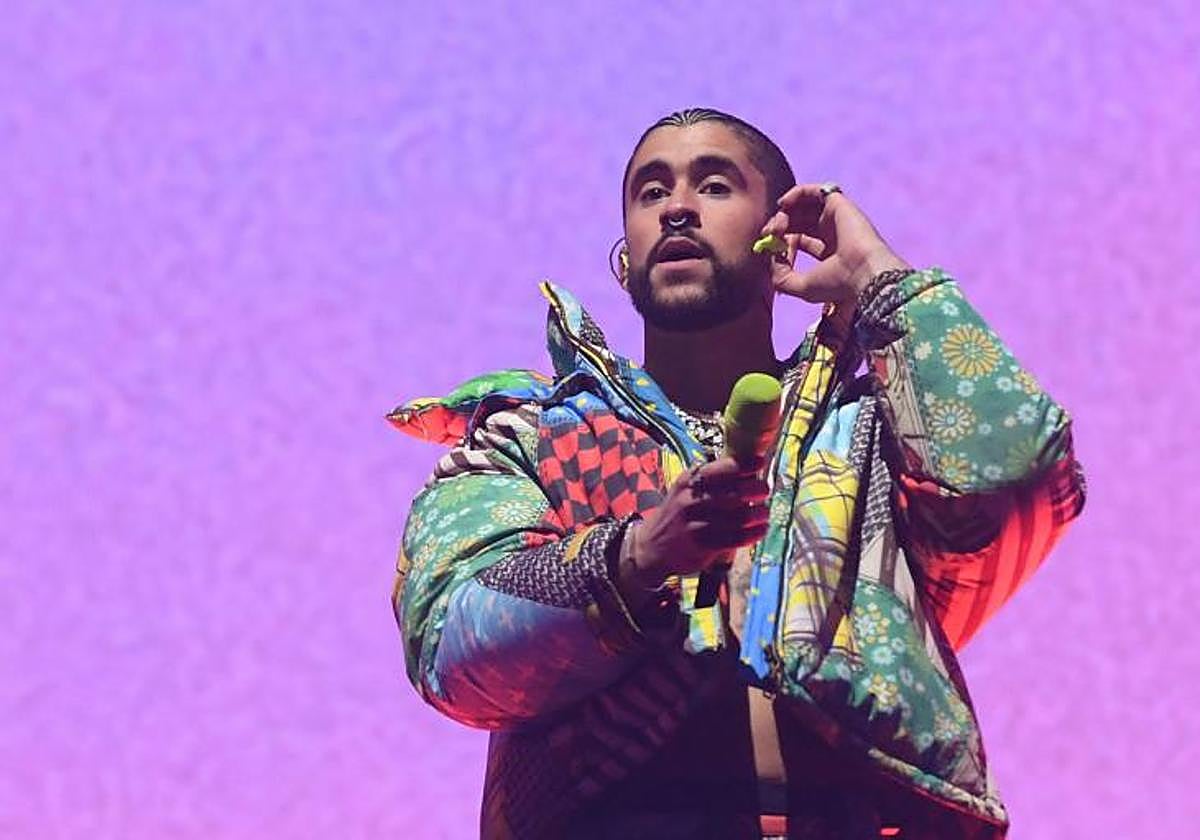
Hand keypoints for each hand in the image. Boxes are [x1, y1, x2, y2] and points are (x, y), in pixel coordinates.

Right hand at [624, 455, 769, 591]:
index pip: (723, 468)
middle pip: (735, 492)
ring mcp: (696, 522)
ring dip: (758, 513)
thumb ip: (710, 481)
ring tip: (765, 513)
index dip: (746, 465)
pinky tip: (761, 530)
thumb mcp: (684, 490)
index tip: (760, 463)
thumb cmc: (677, 514)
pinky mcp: (702, 544)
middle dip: (757, 489)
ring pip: (739, 516)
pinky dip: (753, 533)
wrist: (651, 546)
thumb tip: (747, 471)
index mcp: (689, 480)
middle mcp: (691, 499)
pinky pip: (736, 537)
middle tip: (765, 490)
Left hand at [760, 184, 910, 307]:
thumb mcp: (801, 287)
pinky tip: (783, 205)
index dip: (782, 244)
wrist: (863, 273)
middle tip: (767, 235)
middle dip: (779, 227)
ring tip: (776, 228)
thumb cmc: (837, 284)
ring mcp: (836, 217)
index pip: (799, 241)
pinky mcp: (838, 204)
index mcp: (830, 252)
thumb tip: (771, 258)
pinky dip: (794, 194)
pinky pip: (812, 191)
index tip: (772, 252)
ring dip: (784, 214)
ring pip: (802, 207)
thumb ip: (780, 276)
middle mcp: (834, 232)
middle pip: (798, 222)